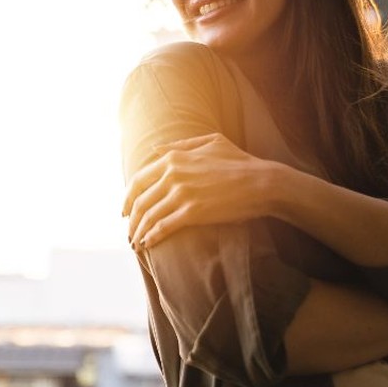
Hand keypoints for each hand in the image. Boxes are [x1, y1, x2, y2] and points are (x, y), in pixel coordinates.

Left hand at [123, 133, 278, 250]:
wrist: (263, 183)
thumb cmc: (240, 162)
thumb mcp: (210, 142)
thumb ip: (180, 145)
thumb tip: (154, 149)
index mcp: (173, 158)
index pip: (138, 180)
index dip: (127, 198)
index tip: (125, 210)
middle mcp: (172, 175)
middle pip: (139, 201)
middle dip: (130, 219)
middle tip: (129, 231)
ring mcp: (181, 194)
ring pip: (148, 216)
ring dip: (138, 232)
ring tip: (136, 243)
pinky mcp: (192, 212)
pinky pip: (163, 227)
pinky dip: (152, 237)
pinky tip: (149, 244)